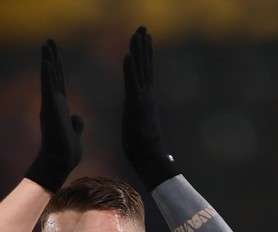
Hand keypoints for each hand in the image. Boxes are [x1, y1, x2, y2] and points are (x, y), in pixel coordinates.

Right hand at [25, 40, 83, 192]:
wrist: (59, 163)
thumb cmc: (66, 152)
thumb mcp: (75, 134)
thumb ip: (76, 125)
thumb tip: (77, 117)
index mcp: (60, 109)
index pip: (59, 84)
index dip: (57, 69)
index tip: (55, 55)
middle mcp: (53, 104)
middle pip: (52, 76)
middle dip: (51, 58)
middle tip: (49, 42)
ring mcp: (50, 106)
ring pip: (49, 78)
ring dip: (48, 60)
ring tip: (46, 44)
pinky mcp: (50, 109)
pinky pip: (48, 88)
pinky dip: (47, 74)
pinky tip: (46, 61)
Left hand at [122, 27, 179, 190]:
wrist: (150, 157)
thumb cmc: (142, 149)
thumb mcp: (136, 128)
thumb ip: (135, 119)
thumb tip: (135, 121)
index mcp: (145, 100)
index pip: (144, 73)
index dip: (144, 56)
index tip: (144, 40)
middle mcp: (146, 96)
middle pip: (145, 65)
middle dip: (143, 47)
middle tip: (142, 28)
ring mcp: (142, 99)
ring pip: (141, 70)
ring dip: (138, 51)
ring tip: (138, 33)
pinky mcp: (136, 106)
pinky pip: (132, 83)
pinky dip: (130, 69)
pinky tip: (127, 56)